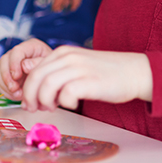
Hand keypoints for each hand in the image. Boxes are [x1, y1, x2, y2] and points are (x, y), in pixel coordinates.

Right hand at [0, 39, 52, 99]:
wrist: (50, 78)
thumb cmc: (51, 70)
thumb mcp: (49, 65)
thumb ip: (38, 63)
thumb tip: (24, 66)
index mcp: (30, 47)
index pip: (17, 51)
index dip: (14, 64)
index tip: (17, 77)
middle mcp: (17, 53)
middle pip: (4, 60)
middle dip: (7, 76)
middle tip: (14, 89)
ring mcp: (10, 63)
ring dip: (5, 85)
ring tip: (18, 94)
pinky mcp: (6, 74)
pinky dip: (5, 90)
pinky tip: (15, 96)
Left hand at [20, 46, 152, 111]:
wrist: (134, 72)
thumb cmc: (104, 73)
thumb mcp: (76, 66)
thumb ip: (57, 72)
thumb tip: (35, 86)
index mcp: (62, 53)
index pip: (34, 70)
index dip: (28, 89)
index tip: (30, 102)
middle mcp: (68, 57)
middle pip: (36, 78)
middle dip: (31, 97)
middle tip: (34, 109)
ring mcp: (79, 68)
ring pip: (47, 86)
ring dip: (45, 101)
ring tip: (54, 108)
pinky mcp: (90, 81)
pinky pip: (67, 94)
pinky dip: (65, 103)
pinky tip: (72, 104)